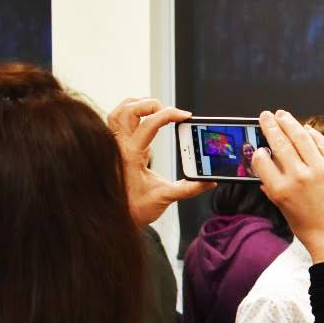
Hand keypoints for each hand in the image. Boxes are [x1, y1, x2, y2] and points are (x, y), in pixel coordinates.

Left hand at [108, 98, 214, 225]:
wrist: (115, 217)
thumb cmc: (135, 209)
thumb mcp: (165, 198)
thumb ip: (189, 188)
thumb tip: (208, 180)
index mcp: (132, 155)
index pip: (150, 124)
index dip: (170, 115)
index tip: (185, 116)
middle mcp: (120, 146)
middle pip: (129, 110)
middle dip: (151, 104)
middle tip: (169, 111)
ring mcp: (115, 145)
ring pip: (118, 111)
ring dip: (137, 105)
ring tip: (156, 109)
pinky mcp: (115, 147)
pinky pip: (116, 121)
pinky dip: (130, 113)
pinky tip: (143, 119)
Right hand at [252, 110, 323, 263]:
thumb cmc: (309, 227)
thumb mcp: (283, 208)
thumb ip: (272, 185)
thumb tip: (264, 165)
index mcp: (281, 189)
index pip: (261, 159)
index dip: (258, 151)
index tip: (258, 146)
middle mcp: (299, 177)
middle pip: (280, 142)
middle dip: (271, 126)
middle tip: (265, 116)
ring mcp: (321, 171)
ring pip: (301, 137)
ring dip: (289, 122)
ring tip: (282, 115)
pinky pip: (323, 144)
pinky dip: (313, 134)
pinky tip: (306, 129)